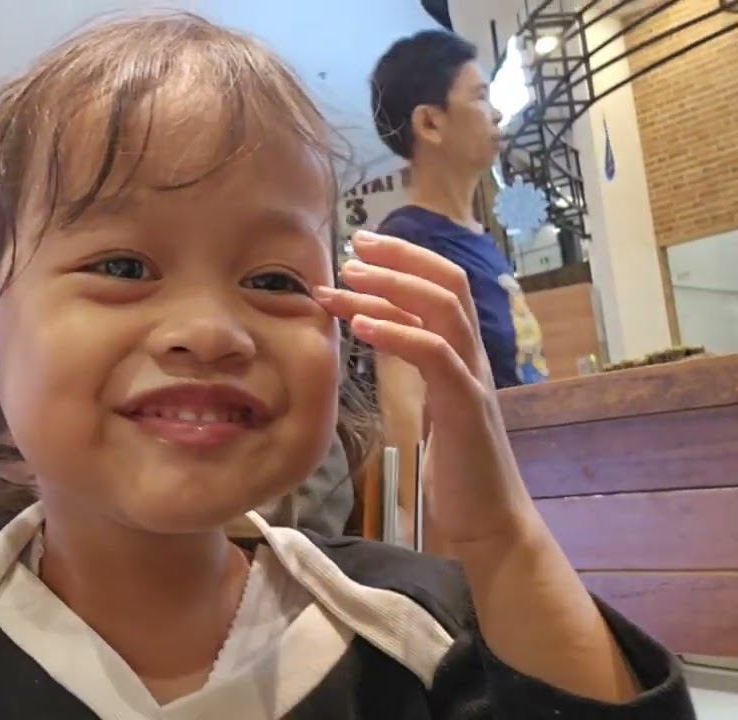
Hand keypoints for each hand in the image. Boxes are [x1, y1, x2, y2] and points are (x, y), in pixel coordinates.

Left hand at [312, 232, 539, 549]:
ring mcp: (474, 379)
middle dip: (400, 258)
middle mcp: (473, 357)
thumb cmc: (455, 467)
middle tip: (355, 243)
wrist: (489, 522)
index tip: (359, 249)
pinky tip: (363, 326)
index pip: (442, 287)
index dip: (404, 262)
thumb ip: (411, 363)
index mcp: (463, 354)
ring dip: (395, 286)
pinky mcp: (467, 407)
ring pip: (445, 309)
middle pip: (448, 283)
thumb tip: (377, 327)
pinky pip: (436, 355)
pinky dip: (399, 334)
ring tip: (350, 276)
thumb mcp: (428, 403)